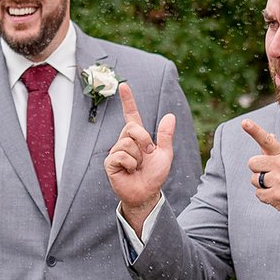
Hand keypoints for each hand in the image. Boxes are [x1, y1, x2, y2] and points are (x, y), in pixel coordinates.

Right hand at [103, 84, 175, 232]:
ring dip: (138, 156)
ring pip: (127, 143)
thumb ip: (166, 136)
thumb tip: (170, 115)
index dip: (128, 101)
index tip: (124, 85)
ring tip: (138, 167)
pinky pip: (121, 156)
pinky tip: (130, 171)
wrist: (146, 193)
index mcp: (138, 138)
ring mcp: (116, 151)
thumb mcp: (165, 154)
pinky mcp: (110, 163)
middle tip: (148, 154)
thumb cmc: (154, 175)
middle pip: (132, 127)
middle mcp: (125, 141)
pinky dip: (130, 164)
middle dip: (144, 140)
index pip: (131, 115)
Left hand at [243, 122, 279, 219]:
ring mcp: (278, 181)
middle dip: (258, 169)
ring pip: (254, 180)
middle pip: (252, 163)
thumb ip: (276, 151)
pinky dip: (266, 196)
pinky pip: (259, 194)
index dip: (255, 131)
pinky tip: (278, 194)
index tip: (245, 123)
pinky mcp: (276, 196)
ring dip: (262, 184)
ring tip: (278, 185)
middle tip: (270, 173)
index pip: (267, 141)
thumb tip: (268, 135)